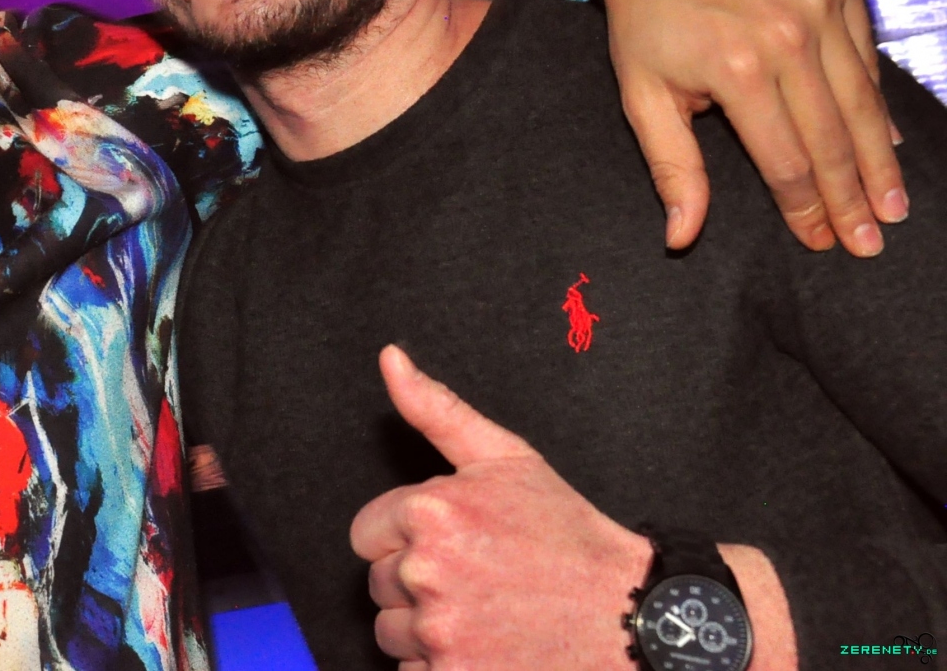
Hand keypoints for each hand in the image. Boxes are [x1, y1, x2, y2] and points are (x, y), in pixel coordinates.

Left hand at [349, 346, 650, 670]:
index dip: (407, 536)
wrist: (631, 616)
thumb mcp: (506, 457)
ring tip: (485, 613)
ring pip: (392, 633)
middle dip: (417, 581)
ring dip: (426, 629)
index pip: (366, 533)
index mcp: (432, 510)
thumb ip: (436, 408)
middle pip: (378, 584)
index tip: (455, 542)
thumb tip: (389, 358)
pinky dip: (442, 667)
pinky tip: (486, 647)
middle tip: (478, 578)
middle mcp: (428, 571)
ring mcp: (441, 633)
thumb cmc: (569, 535)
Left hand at [593, 0, 905, 255]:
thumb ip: (672, 167)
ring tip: (892, 204)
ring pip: (862, 100)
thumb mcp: (642, 95)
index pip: (786, 161)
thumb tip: (681, 237)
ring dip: (879, 159)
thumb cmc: (646, 21)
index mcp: (738, 68)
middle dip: (854, 197)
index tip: (821, 242)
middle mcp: (789, 35)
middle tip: (871, 242)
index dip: (805, 209)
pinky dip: (874, 97)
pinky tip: (884, 137)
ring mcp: (821, 2)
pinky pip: (865, 53)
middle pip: (833, 137)